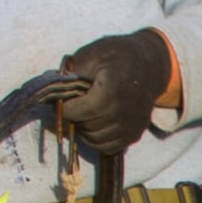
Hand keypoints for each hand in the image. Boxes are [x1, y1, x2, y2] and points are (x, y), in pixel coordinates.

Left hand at [42, 26, 175, 151]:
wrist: (149, 65)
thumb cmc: (115, 57)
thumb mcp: (91, 54)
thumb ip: (71, 73)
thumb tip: (52, 92)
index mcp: (114, 88)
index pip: (82, 111)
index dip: (67, 109)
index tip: (62, 101)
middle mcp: (126, 109)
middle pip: (88, 127)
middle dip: (74, 119)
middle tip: (73, 106)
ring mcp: (133, 124)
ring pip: (96, 140)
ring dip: (84, 130)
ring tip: (83, 114)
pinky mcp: (136, 133)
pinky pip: (109, 147)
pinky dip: (97, 139)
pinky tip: (95, 123)